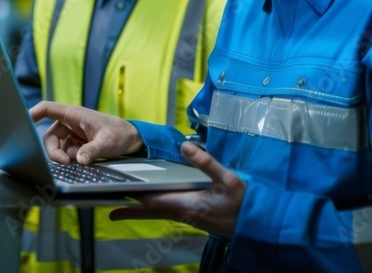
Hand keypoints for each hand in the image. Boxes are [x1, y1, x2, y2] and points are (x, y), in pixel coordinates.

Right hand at [30, 101, 143, 164]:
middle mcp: (71, 123)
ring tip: (80, 160)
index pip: (48, 109)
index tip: (23, 122)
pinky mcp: (77, 145)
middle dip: (53, 151)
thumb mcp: (108, 142)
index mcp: (75, 114)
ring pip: (57, 147)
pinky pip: (67, 153)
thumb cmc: (121, 134)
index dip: (33, 113)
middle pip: (49, 136)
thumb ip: (92, 150)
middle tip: (64, 162)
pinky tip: (84, 160)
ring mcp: (73, 135)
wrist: (133, 140)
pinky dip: (72, 159)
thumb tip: (79, 160)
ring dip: (64, 156)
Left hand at [109, 142, 245, 237]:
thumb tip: (185, 147)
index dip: (135, 196)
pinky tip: (156, 202)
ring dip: (143, 209)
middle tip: (110, 211)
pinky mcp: (196, 217)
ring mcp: (191, 217)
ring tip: (126, 205)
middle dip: (132, 211)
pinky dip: (158, 207)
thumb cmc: (246, 203)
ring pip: (160, 213)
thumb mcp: (229, 179)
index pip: (155, 200)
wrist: (260, 224)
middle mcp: (186, 214)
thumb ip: (207, 163)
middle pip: (152, 212)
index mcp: (189, 205)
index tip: (118, 191)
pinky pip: (171, 212)